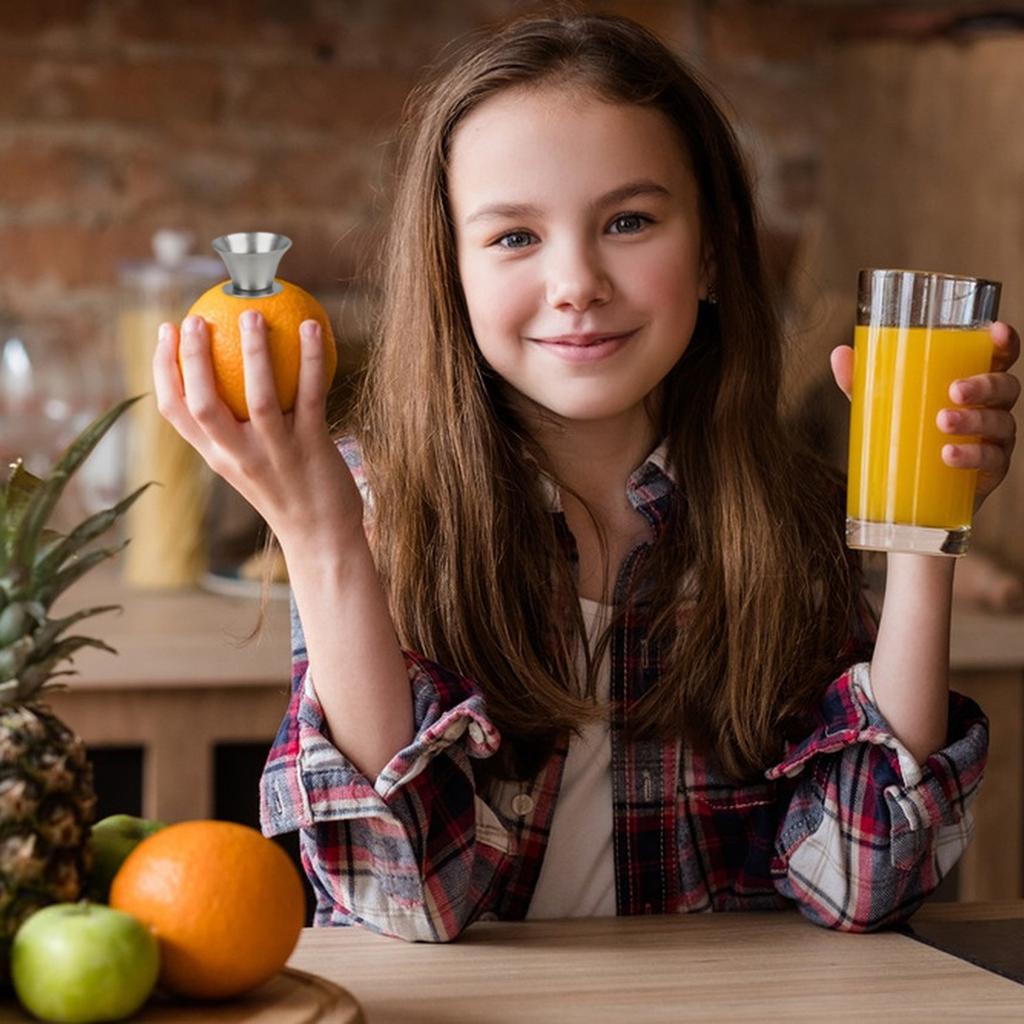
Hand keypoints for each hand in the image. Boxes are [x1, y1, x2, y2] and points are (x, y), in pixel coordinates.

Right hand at [152, 310, 363, 547]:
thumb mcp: (250, 464)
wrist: (323, 539)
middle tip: (196, 317)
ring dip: (255, 352)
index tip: (165, 329)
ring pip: (258, 397)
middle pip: (203, 403)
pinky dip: (311, 359)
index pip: (175, 411)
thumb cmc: (288, 492)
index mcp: (217, 456)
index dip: (163, 368)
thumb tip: (233, 372)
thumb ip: (236, 430)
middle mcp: (239, 456)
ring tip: (253, 315)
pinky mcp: (312, 448)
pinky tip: (314, 327)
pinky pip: (310, 394)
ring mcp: (276, 453)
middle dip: (192, 357)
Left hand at [830, 320, 1019, 511]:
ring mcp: (995, 439)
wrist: (912, 490)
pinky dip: (972, 456)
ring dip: (974, 421)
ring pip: (1000, 423)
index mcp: (974, 382)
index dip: (1005, 343)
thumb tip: (840, 353)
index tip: (996, 332)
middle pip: (1004, 387)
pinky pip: (991, 460)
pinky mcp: (989, 470)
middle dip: (984, 385)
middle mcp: (992, 407)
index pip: (1000, 357)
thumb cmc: (907, 433)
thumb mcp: (884, 406)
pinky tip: (949, 455)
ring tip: (943, 422)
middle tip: (954, 391)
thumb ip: (865, 382)